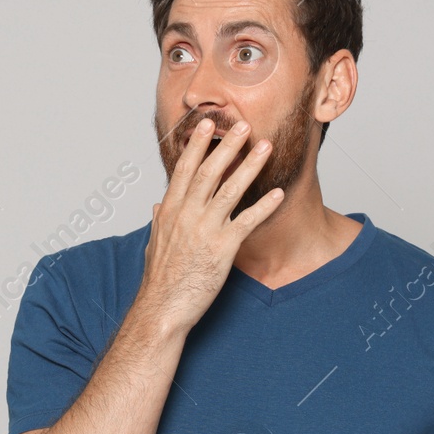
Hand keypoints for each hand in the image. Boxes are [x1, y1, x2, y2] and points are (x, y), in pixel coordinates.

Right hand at [136, 117, 281, 332]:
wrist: (162, 309)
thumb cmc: (160, 280)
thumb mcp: (154, 244)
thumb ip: (159, 220)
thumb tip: (158, 204)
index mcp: (170, 211)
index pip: (184, 169)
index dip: (197, 144)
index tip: (207, 124)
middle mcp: (186, 215)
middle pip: (209, 171)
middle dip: (227, 145)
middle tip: (243, 125)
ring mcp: (204, 230)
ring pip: (230, 190)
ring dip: (250, 166)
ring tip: (265, 147)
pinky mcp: (222, 249)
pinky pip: (247, 222)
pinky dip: (264, 206)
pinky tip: (279, 193)